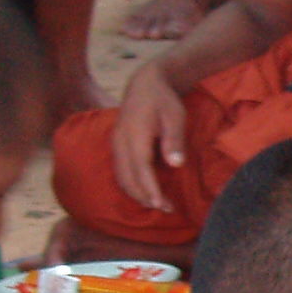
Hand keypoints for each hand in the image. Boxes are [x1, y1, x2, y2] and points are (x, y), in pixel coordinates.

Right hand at [108, 65, 189, 209]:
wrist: (145, 84)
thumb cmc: (163, 101)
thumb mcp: (175, 116)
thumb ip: (174, 140)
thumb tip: (176, 164)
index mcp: (135, 135)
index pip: (141, 169)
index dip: (150, 189)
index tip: (162, 205)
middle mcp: (120, 142)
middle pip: (128, 178)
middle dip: (145, 197)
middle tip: (167, 209)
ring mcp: (115, 144)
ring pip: (121, 177)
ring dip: (137, 194)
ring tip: (158, 204)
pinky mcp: (116, 146)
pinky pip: (120, 172)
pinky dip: (131, 186)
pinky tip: (145, 192)